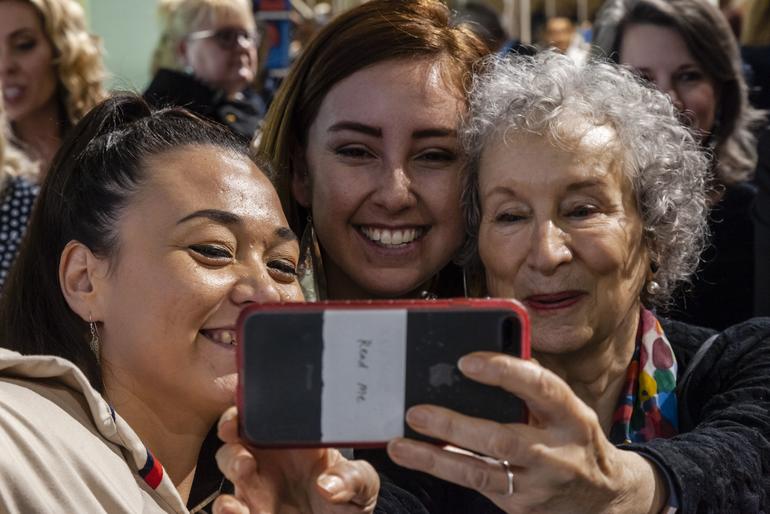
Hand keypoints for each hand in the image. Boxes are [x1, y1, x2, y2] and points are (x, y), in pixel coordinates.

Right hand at [213, 407, 378, 513]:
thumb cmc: (348, 504)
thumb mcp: (362, 486)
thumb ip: (353, 479)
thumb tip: (329, 483)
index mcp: (296, 440)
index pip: (269, 412)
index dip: (255, 404)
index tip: (253, 405)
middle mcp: (270, 457)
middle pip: (239, 431)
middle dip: (233, 426)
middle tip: (243, 430)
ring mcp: (256, 485)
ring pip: (229, 463)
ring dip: (231, 460)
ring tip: (244, 469)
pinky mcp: (248, 512)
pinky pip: (226, 506)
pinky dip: (224, 507)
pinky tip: (233, 508)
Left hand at [385, 352, 666, 513]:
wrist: (603, 497)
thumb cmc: (574, 438)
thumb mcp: (567, 408)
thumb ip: (533, 384)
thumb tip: (490, 354)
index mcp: (571, 417)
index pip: (540, 388)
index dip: (503, 372)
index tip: (465, 362)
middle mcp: (556, 453)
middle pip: (502, 440)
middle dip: (454, 425)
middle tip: (415, 412)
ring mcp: (537, 485)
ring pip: (481, 473)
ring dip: (435, 458)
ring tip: (401, 444)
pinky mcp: (520, 505)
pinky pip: (477, 485)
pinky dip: (446, 469)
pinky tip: (420, 457)